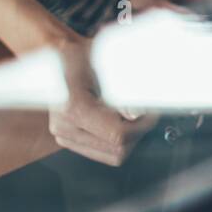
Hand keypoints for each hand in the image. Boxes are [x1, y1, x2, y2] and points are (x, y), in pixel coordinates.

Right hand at [48, 36, 156, 165]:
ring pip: (112, 155)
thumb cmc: (82, 56)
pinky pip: (103, 153)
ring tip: (129, 114)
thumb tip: (137, 115)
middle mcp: (64, 126)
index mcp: (72, 108)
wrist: (60, 58)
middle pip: (117, 150)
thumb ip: (123, 90)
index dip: (141, 126)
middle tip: (144, 112)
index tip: (151, 113)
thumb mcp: (106, 65)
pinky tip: (117, 120)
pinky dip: (116, 139)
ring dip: (127, 138)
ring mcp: (64, 135)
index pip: (117, 134)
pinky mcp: (69, 139)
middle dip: (137, 133)